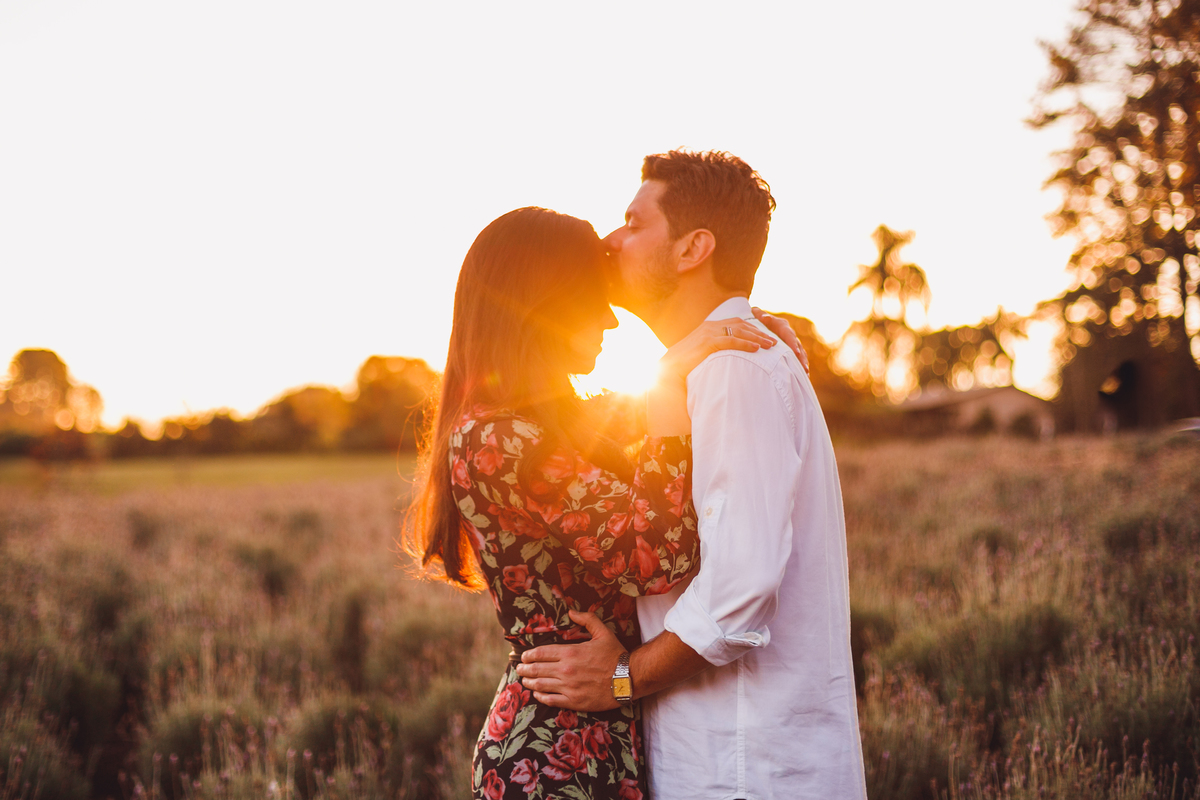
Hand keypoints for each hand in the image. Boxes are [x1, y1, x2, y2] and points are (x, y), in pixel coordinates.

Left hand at [515, 610, 625, 711]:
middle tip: (519, 669)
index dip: (529, 655)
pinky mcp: (574, 701)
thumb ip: (586, 619)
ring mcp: (569, 687)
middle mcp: (566, 670)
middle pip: (537, 670)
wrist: (629, 678)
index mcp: (570, 653)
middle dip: (525, 669)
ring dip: (529, 683)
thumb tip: (571, 611)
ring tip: (524, 681)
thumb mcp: (603, 632)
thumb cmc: (615, 655)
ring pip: (541, 685)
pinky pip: (551, 700)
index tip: (523, 657)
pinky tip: (537, 694)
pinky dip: (541, 696)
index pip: (541, 653)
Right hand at [659, 317, 775, 383]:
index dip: (753, 328)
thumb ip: (714, 349)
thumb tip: (727, 357)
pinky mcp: (708, 342)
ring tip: (771, 345)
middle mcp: (710, 326)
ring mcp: (708, 332)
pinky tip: (757, 349)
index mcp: (709, 326)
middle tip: (774, 340)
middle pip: (741, 324)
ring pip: (739, 331)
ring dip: (757, 337)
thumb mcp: (701, 353)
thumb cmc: (684, 364)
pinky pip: (731, 340)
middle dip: (759, 332)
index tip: (765, 335)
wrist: (668, 369)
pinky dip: (746, 343)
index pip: (736, 323)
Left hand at [752, 307, 808, 373]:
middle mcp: (791, 337)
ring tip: (806, 374)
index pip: (790, 336)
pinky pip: (798, 360)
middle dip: (801, 358)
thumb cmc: (763, 321)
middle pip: (798, 348)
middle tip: (804, 368)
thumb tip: (760, 314)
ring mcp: (793, 345)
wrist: (767, 322)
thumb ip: (762, 315)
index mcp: (784, 329)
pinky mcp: (792, 352)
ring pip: (800, 355)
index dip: (793, 344)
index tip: (795, 352)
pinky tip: (805, 377)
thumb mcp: (762, 317)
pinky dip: (801, 368)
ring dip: (803, 364)